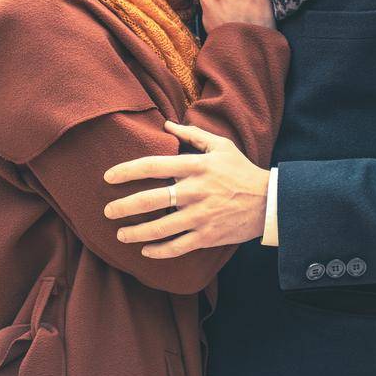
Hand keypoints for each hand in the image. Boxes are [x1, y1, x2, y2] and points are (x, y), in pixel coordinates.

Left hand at [101, 121, 269, 256]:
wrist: (268, 201)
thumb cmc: (241, 171)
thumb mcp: (221, 146)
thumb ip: (192, 135)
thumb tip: (166, 125)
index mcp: (196, 167)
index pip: (154, 166)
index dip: (127, 171)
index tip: (109, 177)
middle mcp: (195, 191)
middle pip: (151, 199)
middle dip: (124, 206)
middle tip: (107, 211)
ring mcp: (201, 216)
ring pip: (161, 228)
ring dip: (136, 232)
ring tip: (120, 235)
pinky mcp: (207, 236)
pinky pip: (178, 247)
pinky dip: (159, 250)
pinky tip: (145, 250)